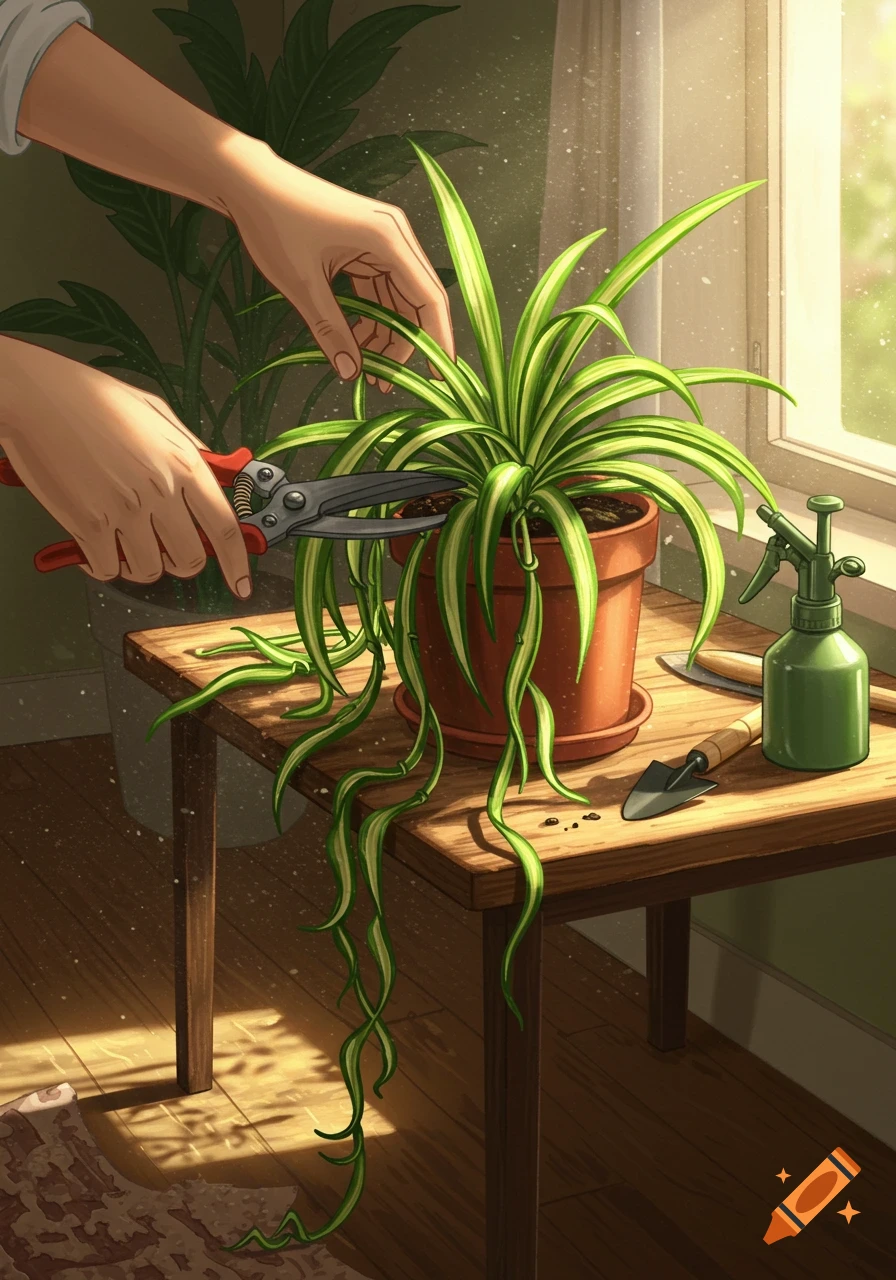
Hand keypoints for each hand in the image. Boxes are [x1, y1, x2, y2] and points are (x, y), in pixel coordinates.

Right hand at [0, 338, 251, 595]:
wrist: (36, 397)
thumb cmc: (90, 399)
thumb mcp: (155, 412)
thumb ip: (189, 446)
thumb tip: (215, 471)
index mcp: (183, 463)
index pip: (223, 527)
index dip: (237, 563)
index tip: (241, 583)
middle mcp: (160, 489)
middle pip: (189, 558)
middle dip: (180, 563)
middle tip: (165, 551)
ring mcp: (124, 509)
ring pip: (149, 570)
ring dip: (139, 566)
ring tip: (124, 543)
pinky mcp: (88, 524)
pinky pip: (107, 568)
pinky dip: (102, 566)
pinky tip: (94, 547)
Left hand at [222, 148, 455, 392]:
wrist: (249, 183)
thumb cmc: (274, 222)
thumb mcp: (303, 284)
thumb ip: (331, 330)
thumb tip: (350, 372)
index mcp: (387, 239)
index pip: (429, 297)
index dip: (438, 339)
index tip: (441, 375)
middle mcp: (393, 236)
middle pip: (416, 300)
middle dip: (405, 343)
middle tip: (387, 382)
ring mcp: (380, 239)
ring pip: (396, 298)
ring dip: (386, 333)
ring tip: (368, 369)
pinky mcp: (365, 244)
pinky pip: (379, 288)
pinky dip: (371, 315)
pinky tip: (357, 341)